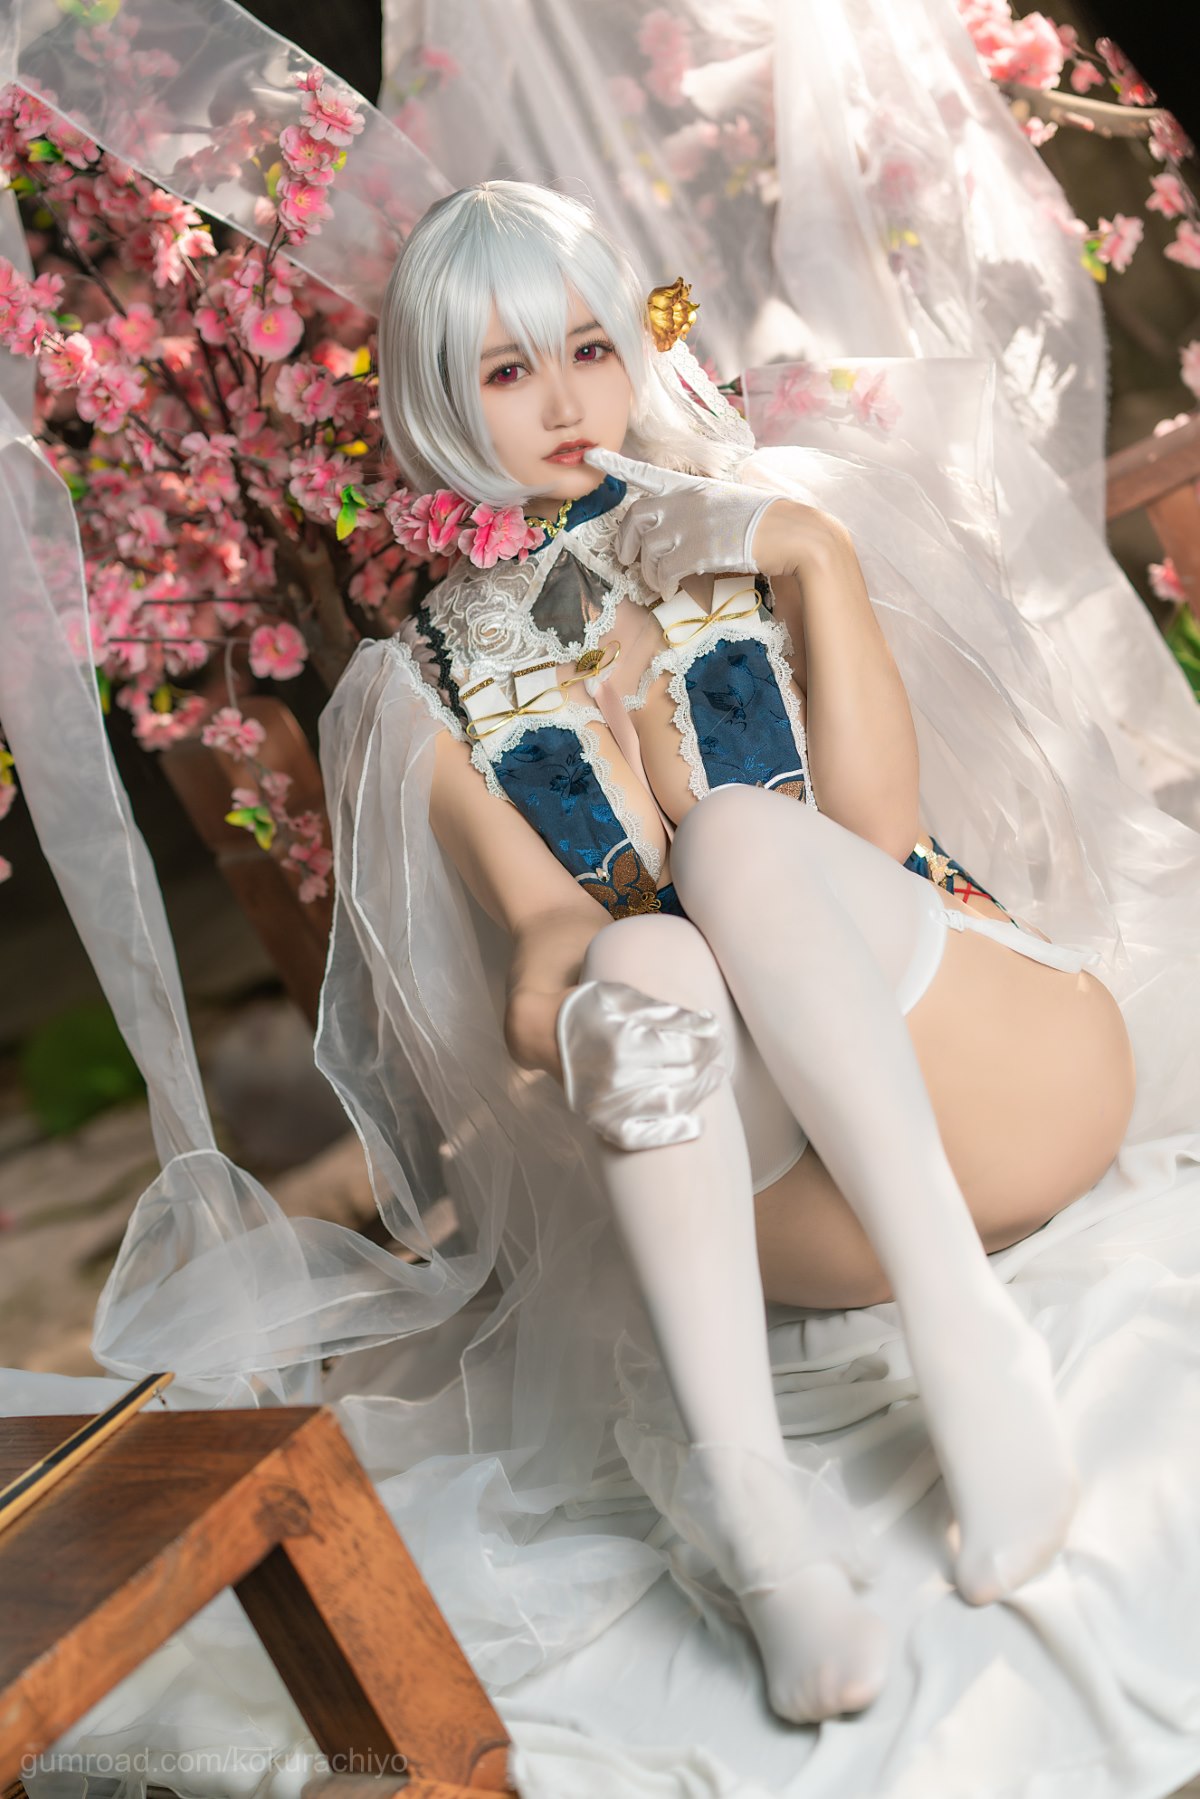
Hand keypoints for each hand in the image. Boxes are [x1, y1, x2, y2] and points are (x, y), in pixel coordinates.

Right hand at [555, 977, 730, 1150]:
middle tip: (718, 1055)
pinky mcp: (601, 1120)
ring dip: (700, 1092)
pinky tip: (695, 1123)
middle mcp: (617, 1077)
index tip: (716, 1034)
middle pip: (683, 1074)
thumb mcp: (621, 996)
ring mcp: (608, 1103)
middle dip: (707, 1063)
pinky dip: (670, 1132)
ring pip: (671, 1104)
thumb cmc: (586, 1006)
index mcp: (624, 1041)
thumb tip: (709, 1026)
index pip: (686, 1046)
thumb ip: (664, 1011)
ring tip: (713, 1078)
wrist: (541, 1030)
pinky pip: (641, 1135)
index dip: (708, 1041)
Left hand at [583, 446, 784, 597]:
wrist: (792, 532)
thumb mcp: (727, 502)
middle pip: (635, 517)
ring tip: (659, 583)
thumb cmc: (767, 521)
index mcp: (692, 486)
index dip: (617, 465)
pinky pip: (664, 571)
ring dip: (648, 572)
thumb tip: (677, 535)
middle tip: (627, 560)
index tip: (593, 456)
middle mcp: (686, 500)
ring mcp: (690, 524)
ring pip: (647, 551)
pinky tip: (670, 589)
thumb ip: (698, 510)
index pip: (648, 473)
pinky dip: (662, 584)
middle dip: (625, 542)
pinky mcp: (698, 550)